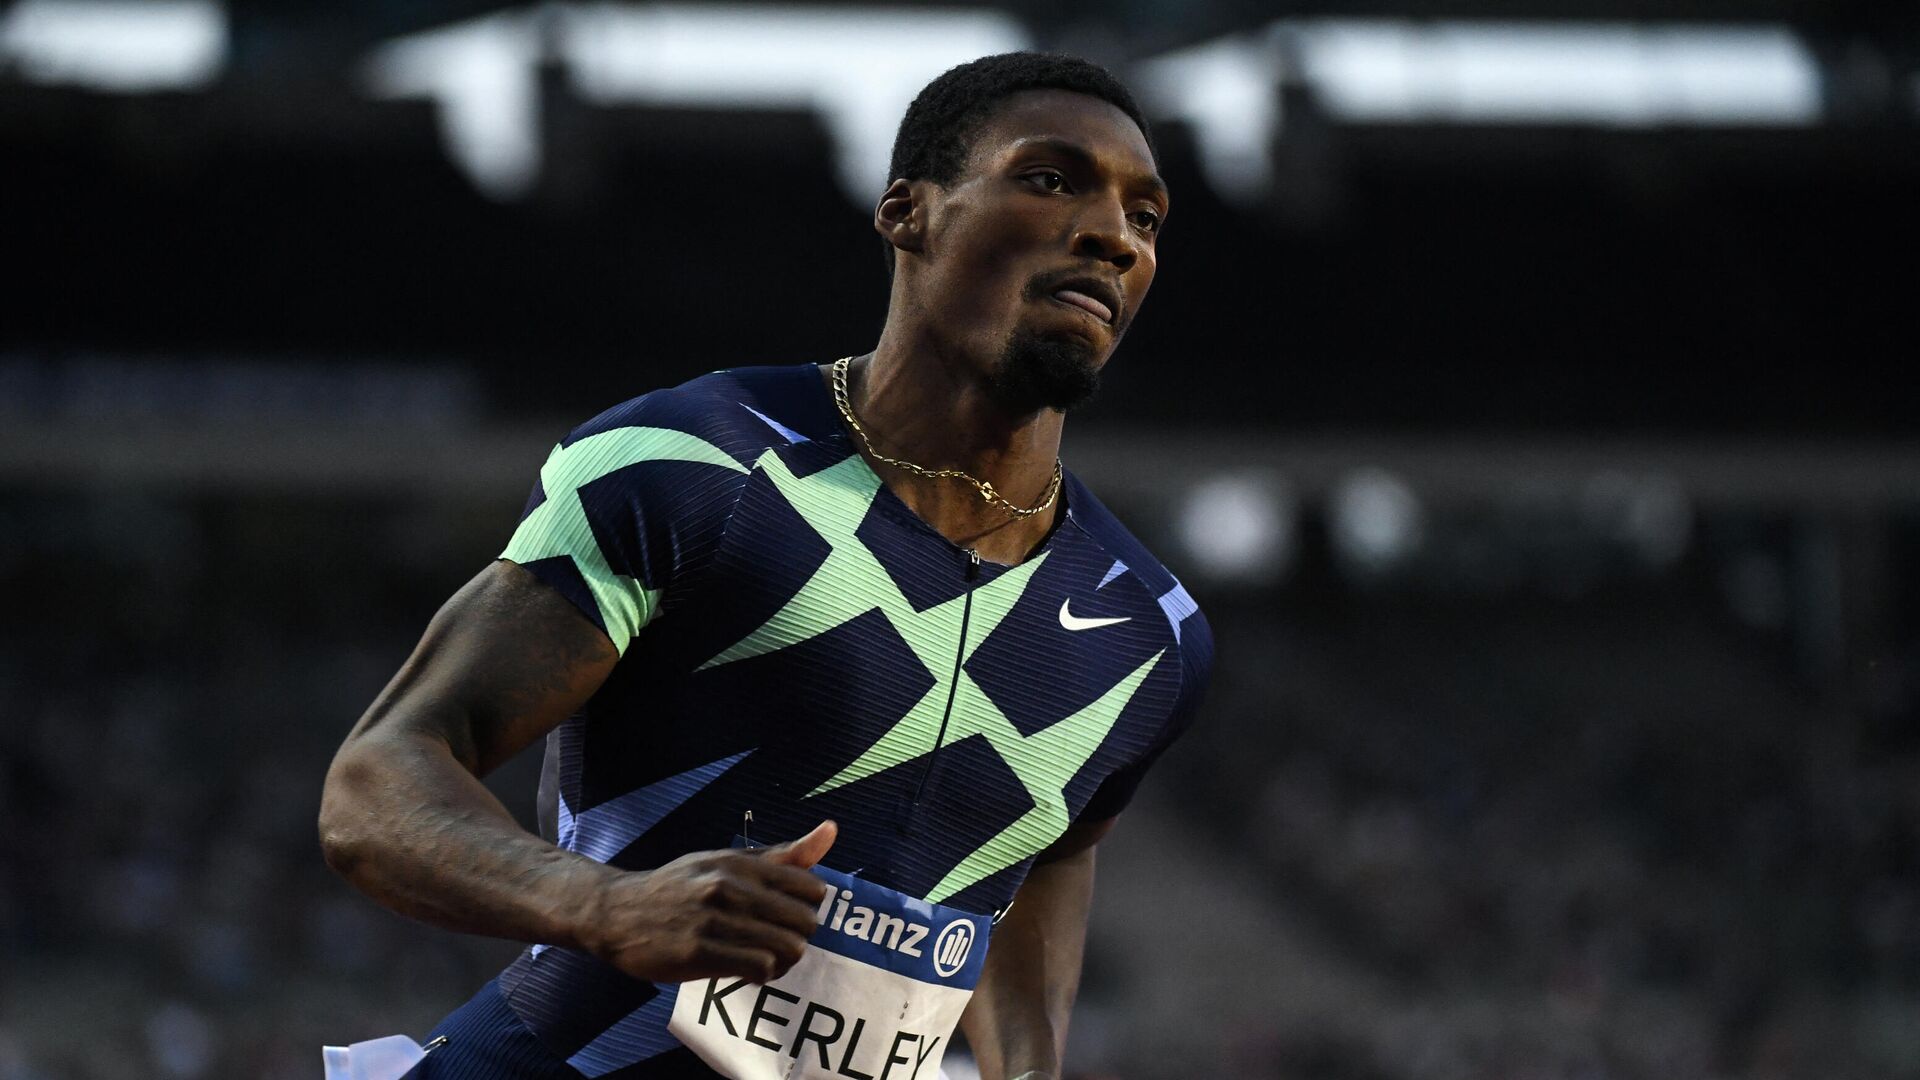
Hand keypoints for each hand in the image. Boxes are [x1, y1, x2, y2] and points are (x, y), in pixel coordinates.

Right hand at [582, 821, 836, 983]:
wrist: (616, 912)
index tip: (788, 915)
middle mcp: (729, 887)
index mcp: (740, 863)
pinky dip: (762, 974)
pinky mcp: (698, 953)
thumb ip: (782, 854)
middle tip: (777, 941)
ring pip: (787, 947)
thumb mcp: (726, 861)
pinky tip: (746, 969)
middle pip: (804, 922)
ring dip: (782, 960)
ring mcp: (713, 920)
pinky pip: (759, 968)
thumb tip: (832, 831)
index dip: (807, 908)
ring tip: (764, 958)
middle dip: (798, 937)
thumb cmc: (679, 887)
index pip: (810, 887)